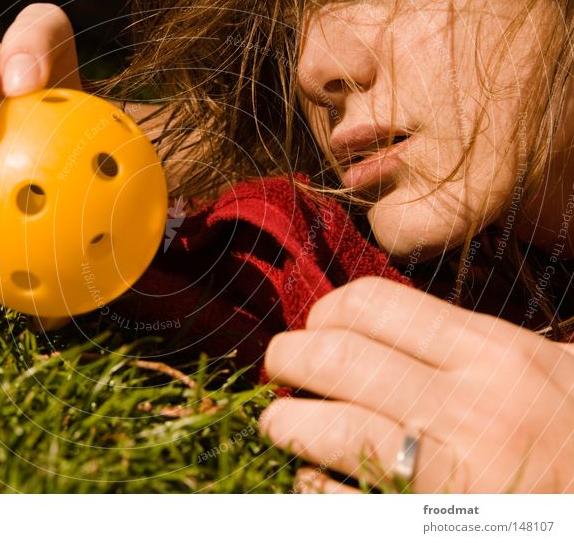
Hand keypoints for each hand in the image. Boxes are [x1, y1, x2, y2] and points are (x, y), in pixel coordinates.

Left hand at [260, 276, 573, 492]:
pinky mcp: (431, 529)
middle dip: (287, 359)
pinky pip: (342, 504)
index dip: (324, 314)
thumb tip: (363, 324)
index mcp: (491, 353)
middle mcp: (471, 407)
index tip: (317, 333)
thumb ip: (459, 341)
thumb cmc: (569, 432)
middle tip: (282, 372)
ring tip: (281, 424)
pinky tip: (312, 479)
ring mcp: (454, 475)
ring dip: (284, 422)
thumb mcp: (537, 368)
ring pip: (330, 427)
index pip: (370, 304)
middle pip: (335, 358)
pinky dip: (310, 487)